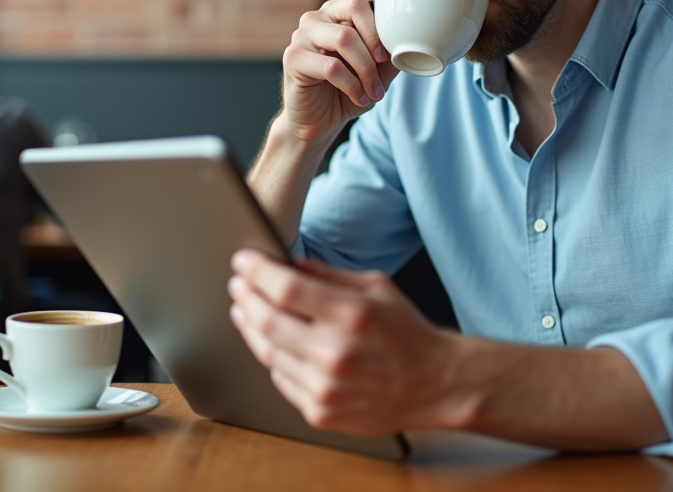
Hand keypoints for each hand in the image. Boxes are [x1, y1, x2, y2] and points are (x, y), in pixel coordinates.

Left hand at [227, 249, 466, 435]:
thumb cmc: (407, 333)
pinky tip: (272, 343)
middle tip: (238, 284)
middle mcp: (336, 353)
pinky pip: (280, 380)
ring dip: (251, 327)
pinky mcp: (321, 412)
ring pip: (267, 353)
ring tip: (246, 310)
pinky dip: (272, 358)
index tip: (244, 261)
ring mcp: (325, 388)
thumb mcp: (377, 287)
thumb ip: (329, 274)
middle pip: (267, 320)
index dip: (257, 271)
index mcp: (351, 315)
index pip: (286, 288)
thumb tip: (290, 264)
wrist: (434, 384)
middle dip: (246, 297)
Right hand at [278, 0, 400, 141]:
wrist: (319, 122)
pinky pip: (331, 66)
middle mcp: (316, 17)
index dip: (380, 23)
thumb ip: (387, 43)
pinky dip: (352, 85)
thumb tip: (401, 22)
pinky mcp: (293, 58)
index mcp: (336, 12)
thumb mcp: (377, 69)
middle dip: (375, 40)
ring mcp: (301, 35)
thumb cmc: (347, 91)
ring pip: (344, 37)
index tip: (389, 52)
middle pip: (353, 8)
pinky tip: (359, 98)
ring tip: (374, 91)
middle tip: (384, 66)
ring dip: (366, 69)